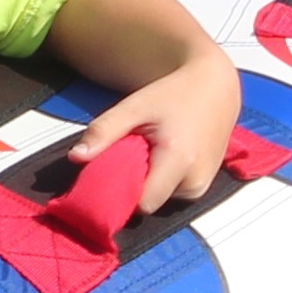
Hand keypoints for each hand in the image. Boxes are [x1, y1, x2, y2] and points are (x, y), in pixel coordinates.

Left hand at [70, 49, 242, 211]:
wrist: (216, 88)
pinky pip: (173, 194)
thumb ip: (104, 131)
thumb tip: (75, 158)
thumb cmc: (173, 94)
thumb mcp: (135, 106)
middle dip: (133, 186)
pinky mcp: (205, 186)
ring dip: (148, 183)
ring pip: (161, 200)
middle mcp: (196, 180)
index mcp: (179, 160)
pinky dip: (162, 181)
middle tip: (131, 155)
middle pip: (149, 204)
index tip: (110, 173)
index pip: (142, 204)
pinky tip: (163, 157)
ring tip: (150, 152)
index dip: (121, 194)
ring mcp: (203, 186)